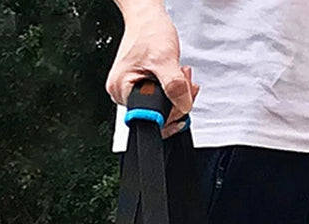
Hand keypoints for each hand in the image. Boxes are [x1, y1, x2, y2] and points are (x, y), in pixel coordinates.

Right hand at [106, 3, 198, 132]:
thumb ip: (175, 86)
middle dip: (178, 101)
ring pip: (163, 109)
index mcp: (122, 89)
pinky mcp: (142, 89)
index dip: (171, 112)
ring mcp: (132, 92)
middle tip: (186, 82)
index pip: (150, 118)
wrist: (148, 20)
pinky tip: (177, 79)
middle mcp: (123, 93)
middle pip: (158, 115)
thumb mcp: (164, 59)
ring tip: (182, 75)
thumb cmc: (149, 33)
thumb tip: (184, 106)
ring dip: (179, 96)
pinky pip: (162, 101)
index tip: (183, 101)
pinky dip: (175, 92)